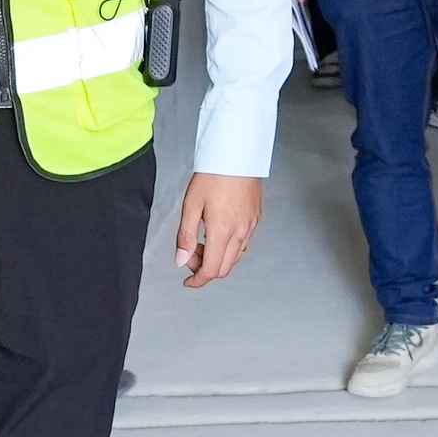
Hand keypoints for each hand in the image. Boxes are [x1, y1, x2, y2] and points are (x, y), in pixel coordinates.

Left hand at [173, 172, 265, 286]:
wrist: (237, 155)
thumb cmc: (214, 175)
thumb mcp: (191, 205)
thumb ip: (185, 236)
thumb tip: (181, 261)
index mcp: (222, 231)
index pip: (211, 270)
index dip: (197, 280)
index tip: (188, 281)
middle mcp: (240, 232)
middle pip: (223, 269)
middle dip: (205, 269)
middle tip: (191, 254)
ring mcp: (251, 227)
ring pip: (234, 258)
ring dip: (217, 258)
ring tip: (203, 240)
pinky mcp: (256, 219)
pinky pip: (243, 244)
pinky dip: (229, 248)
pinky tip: (218, 232)